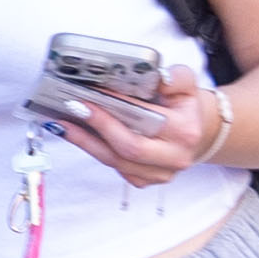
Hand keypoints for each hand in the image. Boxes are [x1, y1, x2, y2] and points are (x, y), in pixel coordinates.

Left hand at [58, 62, 219, 189]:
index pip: (147, 121)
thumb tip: (159, 79)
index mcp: (185, 132)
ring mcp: (159, 174)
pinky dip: (92, 150)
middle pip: (129, 149)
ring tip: (62, 122)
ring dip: (85, 141)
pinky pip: (114, 168)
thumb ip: (177, 77)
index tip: (94, 92)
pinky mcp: (145, 180)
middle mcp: (174, 158)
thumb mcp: (187, 85)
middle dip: (97, 127)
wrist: (196, 131)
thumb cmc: (184, 106)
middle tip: (74, 106)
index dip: (118, 108)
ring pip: (116, 162)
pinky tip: (75, 134)